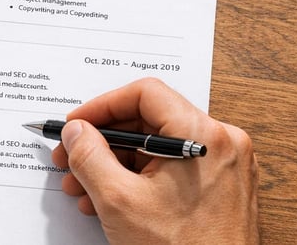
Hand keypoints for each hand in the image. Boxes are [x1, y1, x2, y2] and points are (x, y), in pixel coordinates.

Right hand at [51, 78, 258, 243]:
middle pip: (151, 121)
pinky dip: (140, 180)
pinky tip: (110, 199)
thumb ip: (90, 158)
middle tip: (71, 156)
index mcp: (204, 136)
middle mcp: (221, 144)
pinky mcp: (222, 189)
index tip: (77, 124)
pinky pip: (174, 170)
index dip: (103, 105)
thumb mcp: (120, 202)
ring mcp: (224, 167)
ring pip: (159, 149)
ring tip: (83, 187)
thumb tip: (76, 132)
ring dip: (117, 164)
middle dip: (104, 141)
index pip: (146, 94)